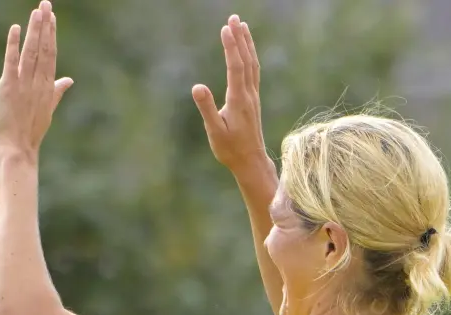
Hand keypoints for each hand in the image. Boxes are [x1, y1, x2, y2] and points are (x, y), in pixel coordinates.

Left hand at [0, 2, 74, 158]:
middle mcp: (38, 83)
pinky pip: (12, 62)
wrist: (17, 150)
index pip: (50, 55)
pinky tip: (16, 29)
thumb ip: (57, 91)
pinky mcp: (8, 88)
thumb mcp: (47, 110)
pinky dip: (14, 45)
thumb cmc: (30, 133)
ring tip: (37, 11)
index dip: (51, 35)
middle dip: (45, 26)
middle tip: (46, 4)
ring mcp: (24, 85)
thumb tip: (69, 80)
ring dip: (35, 31)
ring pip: (31, 52)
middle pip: (44, 49)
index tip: (52, 17)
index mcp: (47, 87)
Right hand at [192, 15, 270, 173]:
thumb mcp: (214, 131)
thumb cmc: (230, 149)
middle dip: (240, 37)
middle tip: (234, 17)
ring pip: (252, 64)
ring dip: (247, 43)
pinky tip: (247, 49)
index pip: (235, 67)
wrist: (251, 161)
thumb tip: (197, 87)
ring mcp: (253, 96)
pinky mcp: (253, 99)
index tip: (226, 28)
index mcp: (238, 99)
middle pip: (246, 60)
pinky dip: (250, 56)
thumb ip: (206, 109)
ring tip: (242, 25)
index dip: (231, 47)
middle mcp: (248, 94)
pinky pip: (253, 72)